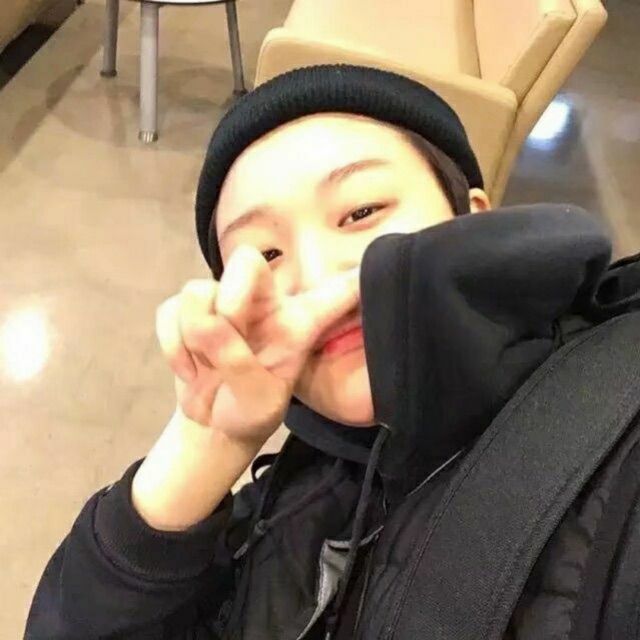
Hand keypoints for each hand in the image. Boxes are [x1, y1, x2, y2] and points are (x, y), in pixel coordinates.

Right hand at [156, 245, 359, 448]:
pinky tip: (189, 369)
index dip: (349, 281)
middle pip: (246, 260)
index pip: (330, 293)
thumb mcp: (258, 401)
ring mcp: (223, 305)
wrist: (215, 423)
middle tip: (228, 335)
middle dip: (230, 298)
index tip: (369, 272)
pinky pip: (169, 311)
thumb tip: (208, 324)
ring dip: (194, 335)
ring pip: (198, 290)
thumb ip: (239, 364)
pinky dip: (172, 346)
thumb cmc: (251, 408)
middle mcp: (263, 304)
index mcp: (297, 323)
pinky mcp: (187, 313)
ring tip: (206, 366)